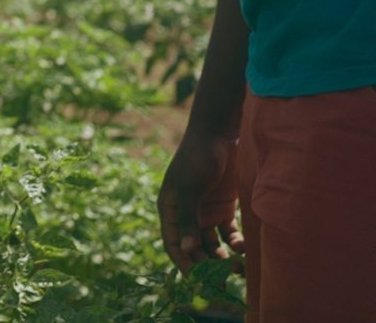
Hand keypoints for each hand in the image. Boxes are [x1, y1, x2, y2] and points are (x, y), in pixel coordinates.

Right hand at [157, 130, 244, 275]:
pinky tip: (244, 250)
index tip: (198, 280)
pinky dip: (236, 245)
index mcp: (170, 210)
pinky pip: (229, 235)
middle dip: (206, 265)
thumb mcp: (190, 188)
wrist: (220, 134)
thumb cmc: (198, 158)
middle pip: (193, 247)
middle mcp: (186, 214)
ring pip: (212, 245)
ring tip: (237, 270)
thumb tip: (185, 249)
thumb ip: (187, 219)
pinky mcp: (224, 208)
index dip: (183, 262)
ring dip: (222, 259)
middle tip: (222, 280)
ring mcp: (205, 212)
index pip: (173, 243)